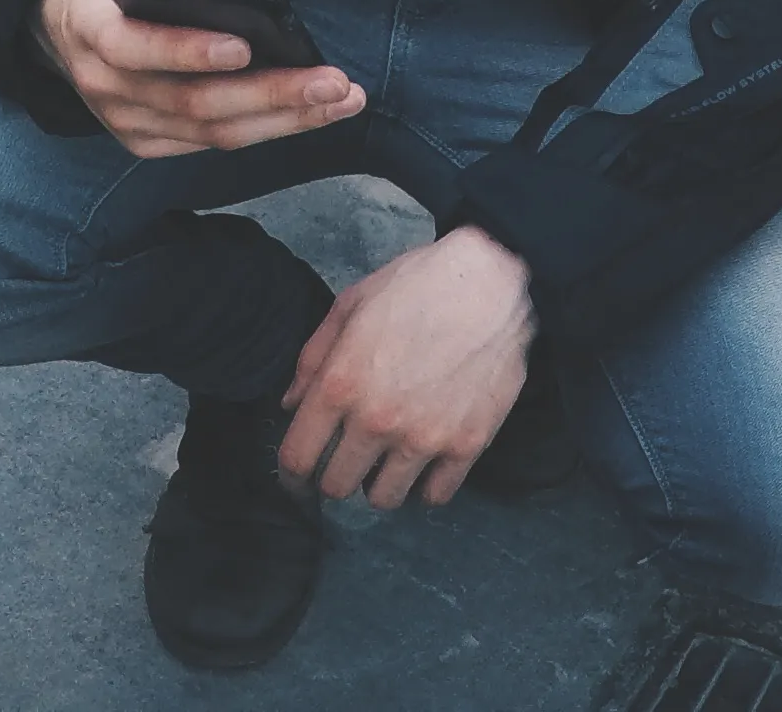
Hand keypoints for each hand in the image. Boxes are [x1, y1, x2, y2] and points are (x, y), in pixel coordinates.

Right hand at [36, 0, 366, 161]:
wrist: (65, 19)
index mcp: (95, 29)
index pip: (138, 48)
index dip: (189, 51)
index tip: (245, 47)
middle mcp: (105, 85)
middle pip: (193, 102)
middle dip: (270, 94)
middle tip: (331, 83)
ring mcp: (124, 122)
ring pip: (210, 134)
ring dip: (282, 120)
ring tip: (339, 101)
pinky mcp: (144, 143)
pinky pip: (208, 145)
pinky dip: (261, 130)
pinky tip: (304, 114)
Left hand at [277, 226, 533, 508]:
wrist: (491, 281)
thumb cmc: (415, 285)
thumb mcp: (350, 306)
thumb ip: (313, 359)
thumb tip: (291, 405)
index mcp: (341, 384)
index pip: (297, 459)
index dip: (291, 472)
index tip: (299, 473)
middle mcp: (377, 421)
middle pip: (336, 487)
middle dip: (333, 476)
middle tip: (345, 459)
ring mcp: (424, 438)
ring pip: (383, 500)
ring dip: (378, 483)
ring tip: (386, 460)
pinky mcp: (467, 446)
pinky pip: (435, 496)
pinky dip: (426, 484)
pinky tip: (425, 461)